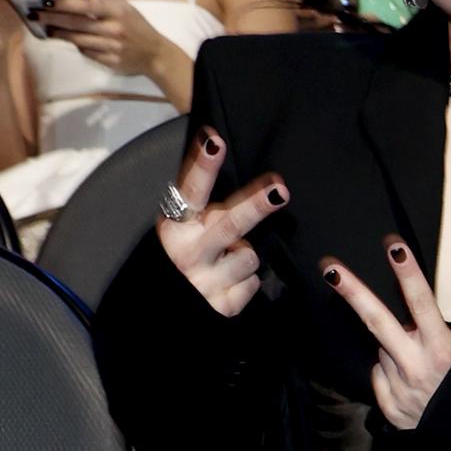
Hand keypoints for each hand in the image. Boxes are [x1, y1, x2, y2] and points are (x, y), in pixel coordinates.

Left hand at [40, 0, 170, 77]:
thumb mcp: (125, 7)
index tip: (47, 1)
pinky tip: (70, 40)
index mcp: (118, 11)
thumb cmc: (137, 26)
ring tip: (47, 29)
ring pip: (76, 39)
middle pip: (76, 23)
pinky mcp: (108, 61)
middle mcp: (113, 29)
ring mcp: (110, 47)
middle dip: (53, 18)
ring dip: (59, 33)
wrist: (154, 55)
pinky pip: (85, 52)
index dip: (64, 3)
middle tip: (36, 15)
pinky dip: (76, 45)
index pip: (86, 5)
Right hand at [155, 130, 287, 317]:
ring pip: (248, 256)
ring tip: (229, 259)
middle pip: (229, 224)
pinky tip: (230, 282)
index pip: (191, 190)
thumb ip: (203, 203)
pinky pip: (252, 284)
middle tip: (279, 190)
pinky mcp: (222, 306)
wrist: (171, 309)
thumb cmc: (186, 255)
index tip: (215, 141)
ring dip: (245, 255)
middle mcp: (187, 253)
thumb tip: (219, 150)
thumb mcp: (186, 228)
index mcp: (175, 227)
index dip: (203, 165)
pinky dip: (246, 282)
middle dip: (255, 205)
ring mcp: (205, 282)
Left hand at [320, 239, 450, 430]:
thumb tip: (404, 316)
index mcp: (442, 348)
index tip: (393, 246)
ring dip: (395, 351)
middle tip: (329, 268)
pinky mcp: (391, 408)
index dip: (407, 273)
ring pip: (381, 351)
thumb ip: (432, 332)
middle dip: (352, 291)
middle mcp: (418, 367)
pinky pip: (381, 377)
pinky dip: (391, 374)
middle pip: (378, 321)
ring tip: (421, 367)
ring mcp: (401, 389)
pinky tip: (411, 385)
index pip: (421, 303)